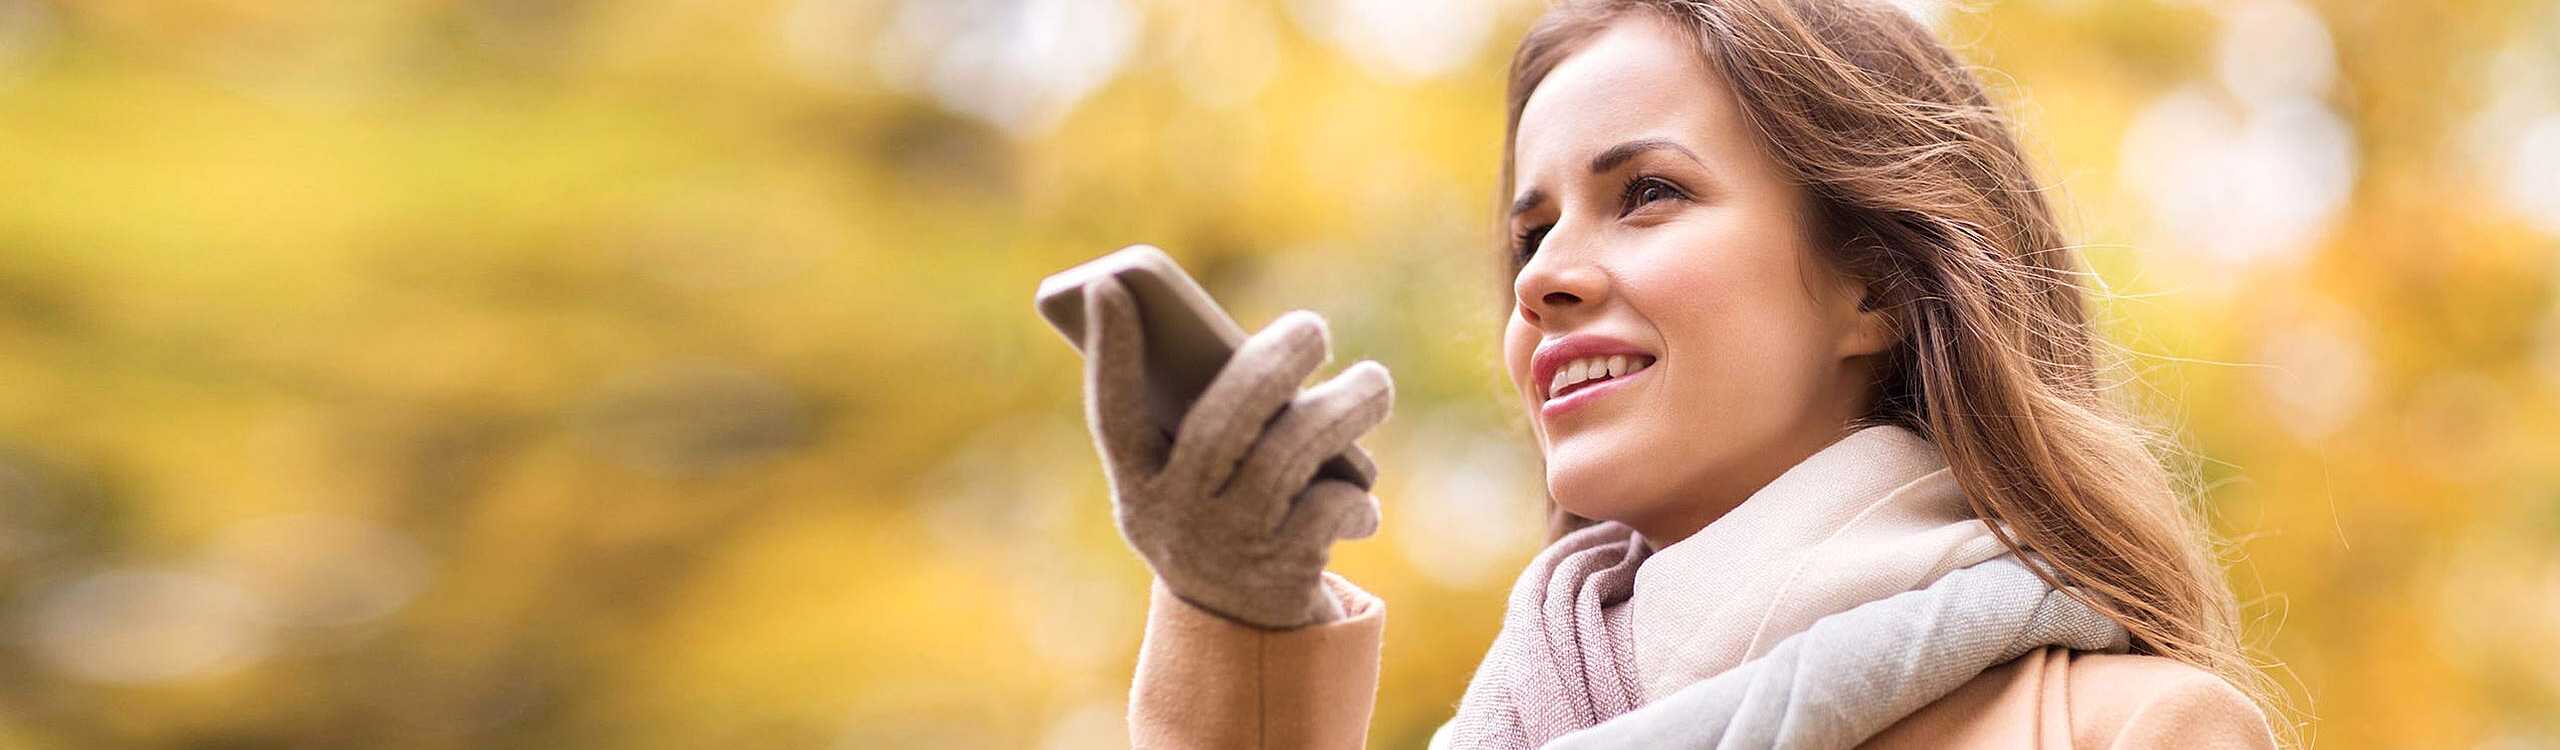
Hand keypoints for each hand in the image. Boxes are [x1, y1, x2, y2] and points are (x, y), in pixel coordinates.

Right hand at [1079, 276, 1392, 628]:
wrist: (1248, 636)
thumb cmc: (1223, 519)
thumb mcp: (1193, 482)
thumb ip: (1209, 422)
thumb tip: (1276, 351)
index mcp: (1138, 486)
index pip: (1112, 413)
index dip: (1108, 351)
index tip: (1110, 285)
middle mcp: (1173, 518)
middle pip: (1223, 423)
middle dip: (1273, 364)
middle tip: (1313, 327)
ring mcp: (1227, 547)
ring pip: (1289, 457)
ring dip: (1342, 410)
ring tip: (1374, 383)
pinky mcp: (1283, 576)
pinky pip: (1327, 508)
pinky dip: (1354, 495)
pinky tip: (1361, 500)